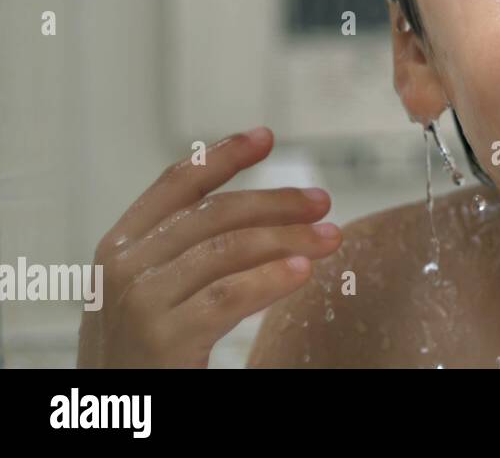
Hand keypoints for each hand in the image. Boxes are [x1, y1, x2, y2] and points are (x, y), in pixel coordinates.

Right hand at [78, 127, 342, 367]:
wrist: (116, 415)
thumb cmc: (140, 358)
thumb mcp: (153, 293)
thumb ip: (188, 254)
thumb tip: (265, 220)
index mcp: (118, 248)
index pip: (175, 185)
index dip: (222, 156)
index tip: (265, 136)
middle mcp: (122, 268)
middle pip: (213, 214)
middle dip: (275, 202)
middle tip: (322, 201)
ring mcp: (139, 303)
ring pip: (228, 250)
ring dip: (288, 237)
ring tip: (329, 237)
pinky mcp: (162, 339)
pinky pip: (228, 297)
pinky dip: (270, 279)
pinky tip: (302, 271)